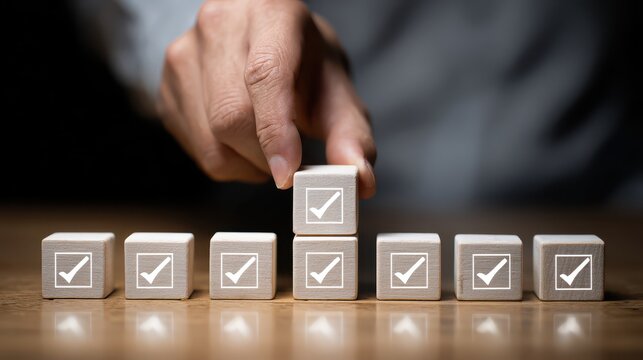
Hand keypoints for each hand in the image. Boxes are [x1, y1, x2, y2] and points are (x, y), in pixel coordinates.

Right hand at [157, 0, 375, 197]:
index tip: (289, 172)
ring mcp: (184, 54)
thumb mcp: (335, 90)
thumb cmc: (303, 66)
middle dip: (266, 155)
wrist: (258, 42)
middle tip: (290, 161)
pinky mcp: (166, 87)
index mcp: (270, 12)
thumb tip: (359, 180)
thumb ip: (351, 134)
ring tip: (267, 148)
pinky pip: (195, 149)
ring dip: (247, 165)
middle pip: (232, 115)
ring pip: (210, 140)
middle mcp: (219, 25)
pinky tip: (242, 143)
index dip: (276, 130)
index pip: (266, 74)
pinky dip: (226, 163)